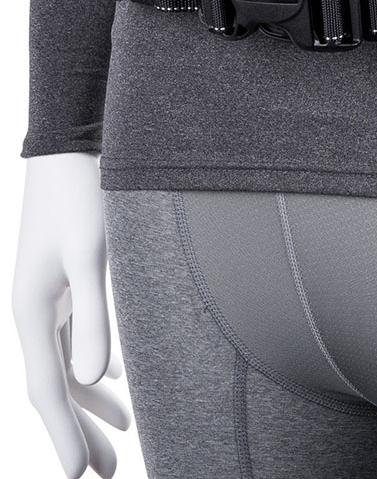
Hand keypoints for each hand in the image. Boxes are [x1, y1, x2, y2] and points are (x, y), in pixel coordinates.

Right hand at [12, 153, 130, 477]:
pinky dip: (94, 367)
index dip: (65, 434)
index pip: (48, 390)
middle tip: (109, 472)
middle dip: (81, 431)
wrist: (70, 150)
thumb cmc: (82, 198)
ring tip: (123, 438)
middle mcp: (35, 313)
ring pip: (68, 366)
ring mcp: (48, 300)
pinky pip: (75, 341)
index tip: (82, 475)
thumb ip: (93, 316)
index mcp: (32, 313)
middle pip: (57, 387)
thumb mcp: (92, 255)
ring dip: (91, 404)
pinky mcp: (66, 285)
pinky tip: (116, 381)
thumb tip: (97, 380)